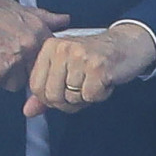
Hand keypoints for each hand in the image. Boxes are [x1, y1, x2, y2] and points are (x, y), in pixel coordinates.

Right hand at [0, 0, 68, 90]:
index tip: (33, 62)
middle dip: (23, 68)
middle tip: (5, 54)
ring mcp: (11, 65)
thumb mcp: (18, 7)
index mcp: (37, 32)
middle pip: (34, 73)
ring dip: (6, 76)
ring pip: (16, 83)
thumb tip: (63, 20)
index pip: (50, 59)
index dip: (40, 62)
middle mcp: (28, 49)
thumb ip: (44, 18)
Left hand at [24, 21, 155, 116]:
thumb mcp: (66, 69)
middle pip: (52, 95)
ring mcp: (80, 57)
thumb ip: (45, 90)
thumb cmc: (94, 57)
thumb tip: (28, 111)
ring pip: (72, 98)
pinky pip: (90, 97)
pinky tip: (104, 81)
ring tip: (94, 81)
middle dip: (68, 101)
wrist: (128, 44)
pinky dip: (100, 95)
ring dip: (86, 97)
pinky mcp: (98, 67)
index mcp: (50, 47)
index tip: (64, 92)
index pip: (35, 86)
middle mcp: (62, 49)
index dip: (50, 98)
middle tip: (82, 89)